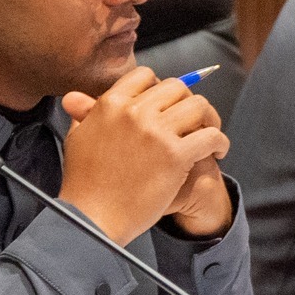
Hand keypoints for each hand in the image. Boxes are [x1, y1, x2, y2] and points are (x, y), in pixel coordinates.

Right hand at [58, 67, 231, 243]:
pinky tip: (218, 152)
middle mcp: (134, 112)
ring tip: (210, 133)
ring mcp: (156, 133)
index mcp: (111, 104)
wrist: (93, 218)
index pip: (145, 76)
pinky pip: (211, 136)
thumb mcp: (77, 139)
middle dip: (188, 100)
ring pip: (199, 107)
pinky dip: (220, 142)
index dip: (160, 87)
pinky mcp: (175, 155)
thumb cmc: (84, 183)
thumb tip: (74, 97)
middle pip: (177, 87)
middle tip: (195, 119)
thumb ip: (84, 114)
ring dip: (210, 118)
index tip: (169, 104)